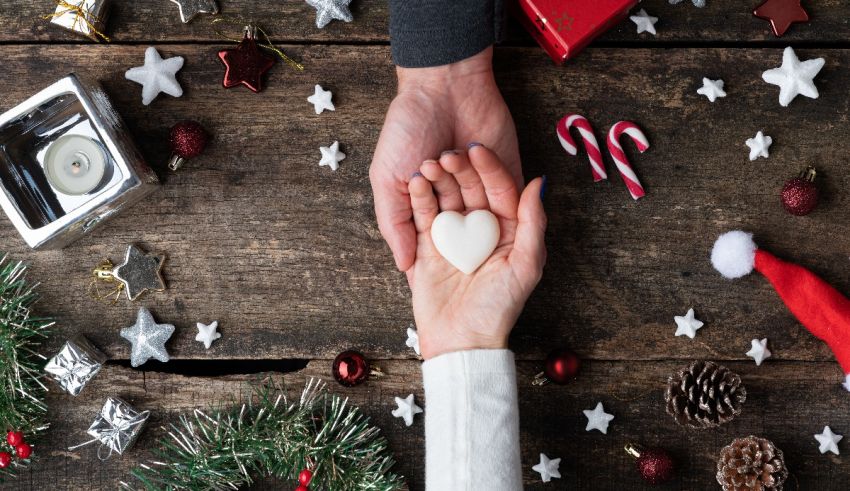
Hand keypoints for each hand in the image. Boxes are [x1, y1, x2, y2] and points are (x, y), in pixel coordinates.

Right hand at [370, 47, 521, 270]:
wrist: (442, 85)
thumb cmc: (406, 131)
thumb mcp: (387, 182)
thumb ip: (395, 225)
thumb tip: (403, 265)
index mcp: (423, 208)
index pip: (431, 245)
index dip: (433, 262)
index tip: (432, 276)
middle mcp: (454, 203)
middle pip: (461, 236)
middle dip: (455, 233)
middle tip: (444, 220)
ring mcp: (481, 191)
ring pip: (484, 217)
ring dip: (468, 200)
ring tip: (443, 162)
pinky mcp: (506, 176)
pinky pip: (511, 198)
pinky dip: (501, 201)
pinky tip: (486, 198)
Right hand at [406, 145, 545, 359]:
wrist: (460, 342)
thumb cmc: (497, 308)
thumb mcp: (525, 266)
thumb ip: (533, 223)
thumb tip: (540, 184)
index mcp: (508, 230)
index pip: (500, 190)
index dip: (489, 169)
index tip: (476, 150)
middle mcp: (482, 229)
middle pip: (472, 189)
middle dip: (459, 170)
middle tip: (446, 153)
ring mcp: (455, 234)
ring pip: (447, 196)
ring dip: (437, 178)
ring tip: (428, 163)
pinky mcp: (430, 243)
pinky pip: (426, 214)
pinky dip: (420, 197)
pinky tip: (417, 180)